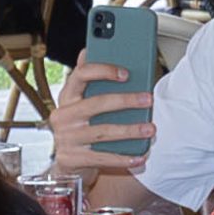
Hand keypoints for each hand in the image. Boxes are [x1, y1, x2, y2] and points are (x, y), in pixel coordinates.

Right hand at [43, 60, 152, 179]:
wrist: (67, 164)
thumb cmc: (80, 127)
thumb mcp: (81, 103)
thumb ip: (88, 81)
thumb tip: (87, 50)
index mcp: (66, 97)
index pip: (81, 75)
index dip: (103, 71)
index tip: (126, 73)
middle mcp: (63, 116)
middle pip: (96, 104)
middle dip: (126, 100)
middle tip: (148, 99)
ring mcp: (66, 139)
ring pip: (103, 132)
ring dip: (130, 131)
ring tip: (150, 129)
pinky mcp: (72, 159)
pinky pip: (102, 158)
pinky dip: (124, 158)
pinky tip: (141, 155)